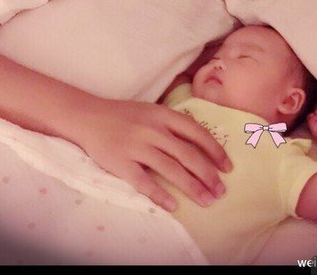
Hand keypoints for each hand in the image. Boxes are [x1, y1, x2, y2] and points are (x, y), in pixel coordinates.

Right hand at [75, 99, 232, 211]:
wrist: (89, 117)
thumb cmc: (125, 115)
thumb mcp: (152, 111)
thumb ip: (174, 124)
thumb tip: (202, 144)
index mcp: (163, 115)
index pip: (196, 132)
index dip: (215, 151)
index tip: (227, 167)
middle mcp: (153, 130)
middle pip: (187, 154)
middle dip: (208, 174)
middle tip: (221, 191)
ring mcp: (136, 146)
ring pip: (171, 169)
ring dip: (192, 187)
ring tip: (206, 200)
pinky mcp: (120, 162)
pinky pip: (143, 182)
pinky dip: (160, 195)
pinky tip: (173, 206)